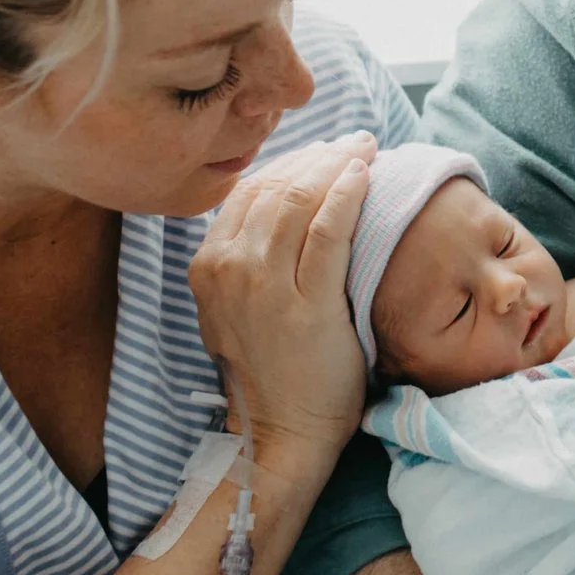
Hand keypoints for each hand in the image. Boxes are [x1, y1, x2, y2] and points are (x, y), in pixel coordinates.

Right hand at [188, 132, 374, 466]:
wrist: (281, 432)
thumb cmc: (272, 370)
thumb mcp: (239, 307)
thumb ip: (249, 258)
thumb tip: (283, 205)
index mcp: (207, 265)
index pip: (248, 190)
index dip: (290, 162)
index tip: (324, 151)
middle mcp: (228, 269)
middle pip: (276, 186)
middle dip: (319, 156)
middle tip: (353, 141)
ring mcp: (265, 286)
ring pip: (302, 199)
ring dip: (338, 165)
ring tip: (365, 150)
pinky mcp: (306, 304)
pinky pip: (330, 231)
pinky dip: (349, 195)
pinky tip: (367, 176)